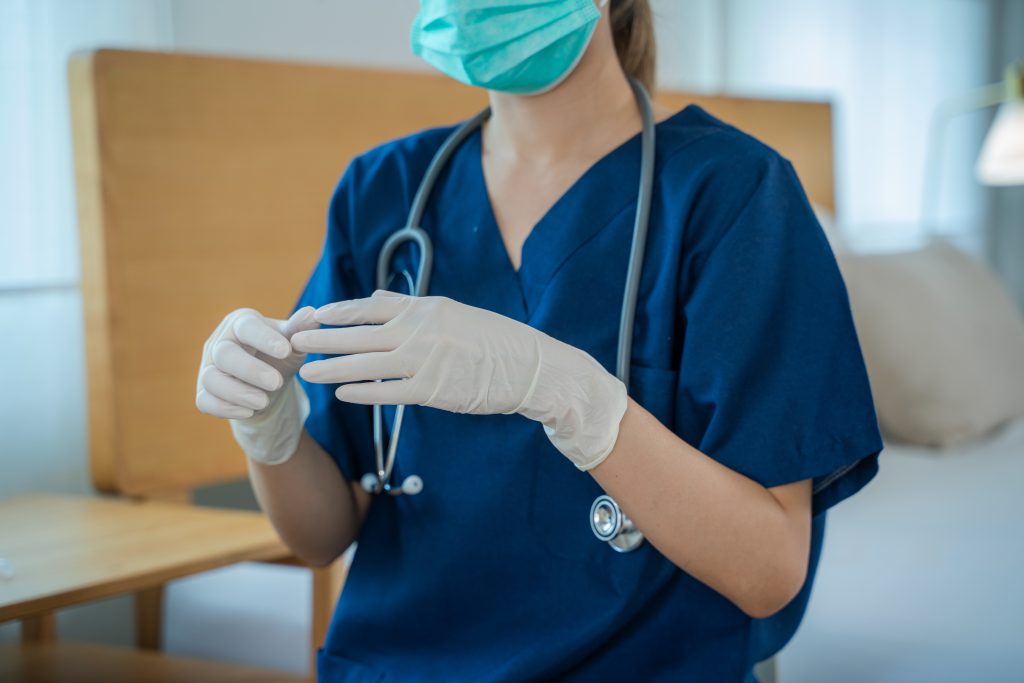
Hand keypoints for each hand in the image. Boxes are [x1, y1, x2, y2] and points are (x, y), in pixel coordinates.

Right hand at [196, 307, 318, 463]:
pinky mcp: (204, 392)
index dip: (263, 338)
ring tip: (263, 402)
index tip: (286, 351)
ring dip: (237, 392)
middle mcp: (219, 342)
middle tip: (276, 382)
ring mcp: (209, 368)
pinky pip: (205, 400)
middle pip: (224, 353)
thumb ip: (300, 330)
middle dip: (250, 369)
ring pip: (211, 378)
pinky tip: (248, 412)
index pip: (246, 327)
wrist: (268, 383)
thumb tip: (311, 314)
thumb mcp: (293, 343)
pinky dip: (225, 408)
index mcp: (240, 323)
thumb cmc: (280, 355)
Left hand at [291, 291, 627, 469]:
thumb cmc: (492, 339)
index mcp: (425, 308)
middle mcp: (420, 330)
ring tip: (305, 372)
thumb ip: (411, 307)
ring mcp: (425, 361)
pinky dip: (362, 392)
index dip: (338, 312)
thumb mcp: (452, 311)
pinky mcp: (433, 390)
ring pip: (366, 364)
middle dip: (322, 338)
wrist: (529, 366)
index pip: (370, 306)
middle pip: (359, 334)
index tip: (313, 315)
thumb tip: (379, 298)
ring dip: (332, 368)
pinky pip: (388, 392)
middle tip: (292, 340)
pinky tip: (341, 394)